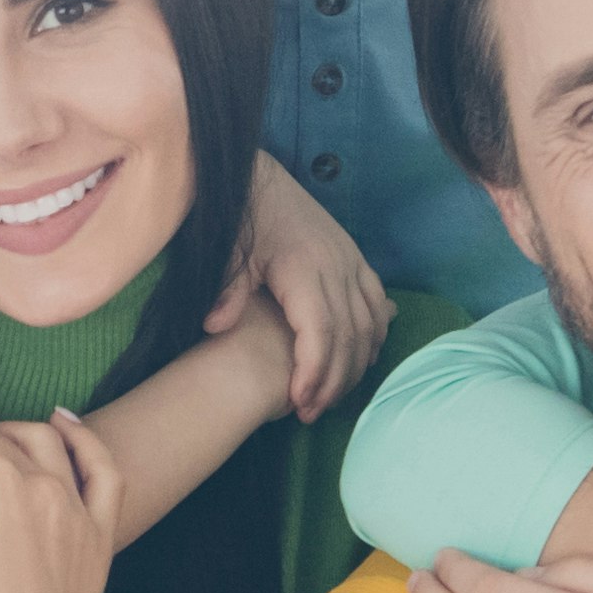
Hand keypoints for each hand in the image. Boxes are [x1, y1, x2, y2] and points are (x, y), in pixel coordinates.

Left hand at [232, 152, 389, 420]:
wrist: (258, 179)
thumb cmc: (240, 218)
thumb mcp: (228, 252)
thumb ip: (227, 290)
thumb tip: (215, 327)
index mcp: (305, 268)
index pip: (320, 332)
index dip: (314, 372)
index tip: (300, 403)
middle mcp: (337, 266)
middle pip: (348, 337)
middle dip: (333, 381)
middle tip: (310, 413)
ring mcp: (351, 262)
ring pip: (369, 324)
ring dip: (355, 365)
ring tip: (332, 396)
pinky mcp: (356, 258)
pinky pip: (377, 304)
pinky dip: (374, 336)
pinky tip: (362, 361)